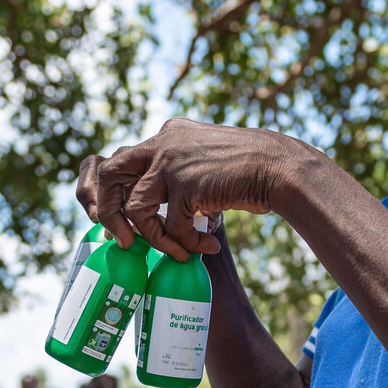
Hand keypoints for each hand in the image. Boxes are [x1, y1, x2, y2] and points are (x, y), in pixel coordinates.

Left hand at [76, 118, 326, 260]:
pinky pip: (171, 226)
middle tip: (123, 240)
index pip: (122, 161)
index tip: (122, 222)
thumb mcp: (204, 163)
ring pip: (135, 208)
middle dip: (108, 210)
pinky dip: (186, 245)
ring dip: (153, 239)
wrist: (279, 167)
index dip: (115, 194)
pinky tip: (207, 247)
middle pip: (110, 173)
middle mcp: (163, 143)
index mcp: (166, 136)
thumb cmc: (248, 172)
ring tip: (179, 251)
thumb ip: (178, 176)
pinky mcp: (186, 184)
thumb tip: (155, 213)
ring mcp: (171, 161)